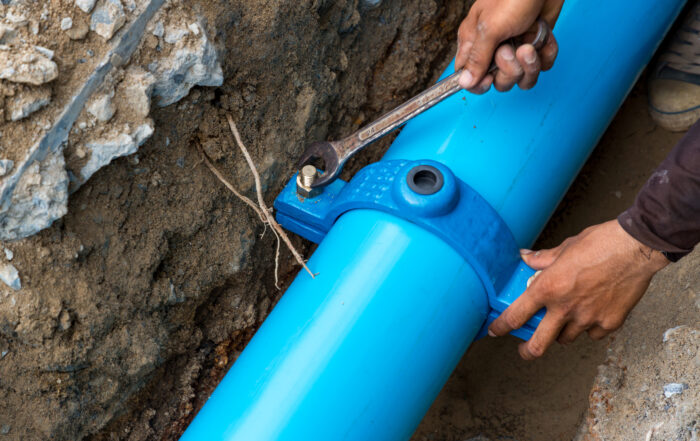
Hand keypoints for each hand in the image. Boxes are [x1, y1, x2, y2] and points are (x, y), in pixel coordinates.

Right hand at [455, 0, 563, 93]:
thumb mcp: (490, 29)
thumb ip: (477, 59)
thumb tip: (464, 83)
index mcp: (474, 43)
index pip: (469, 78)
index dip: (479, 84)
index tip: (489, 78)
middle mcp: (493, 50)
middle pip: (498, 83)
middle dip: (510, 72)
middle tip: (512, 50)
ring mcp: (516, 49)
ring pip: (521, 78)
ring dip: (530, 66)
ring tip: (531, 45)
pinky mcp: (536, 46)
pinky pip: (542, 66)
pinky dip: (546, 55)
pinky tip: (544, 38)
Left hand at [489, 220, 669, 359]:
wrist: (636, 248)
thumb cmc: (600, 243)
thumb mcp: (564, 247)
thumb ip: (542, 259)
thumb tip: (525, 257)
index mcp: (548, 288)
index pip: (515, 315)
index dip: (501, 327)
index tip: (495, 330)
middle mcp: (565, 308)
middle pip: (539, 344)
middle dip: (528, 351)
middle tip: (525, 350)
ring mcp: (588, 318)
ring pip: (566, 339)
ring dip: (561, 333)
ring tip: (564, 320)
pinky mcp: (609, 323)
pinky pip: (592, 334)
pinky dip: (589, 328)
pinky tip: (591, 315)